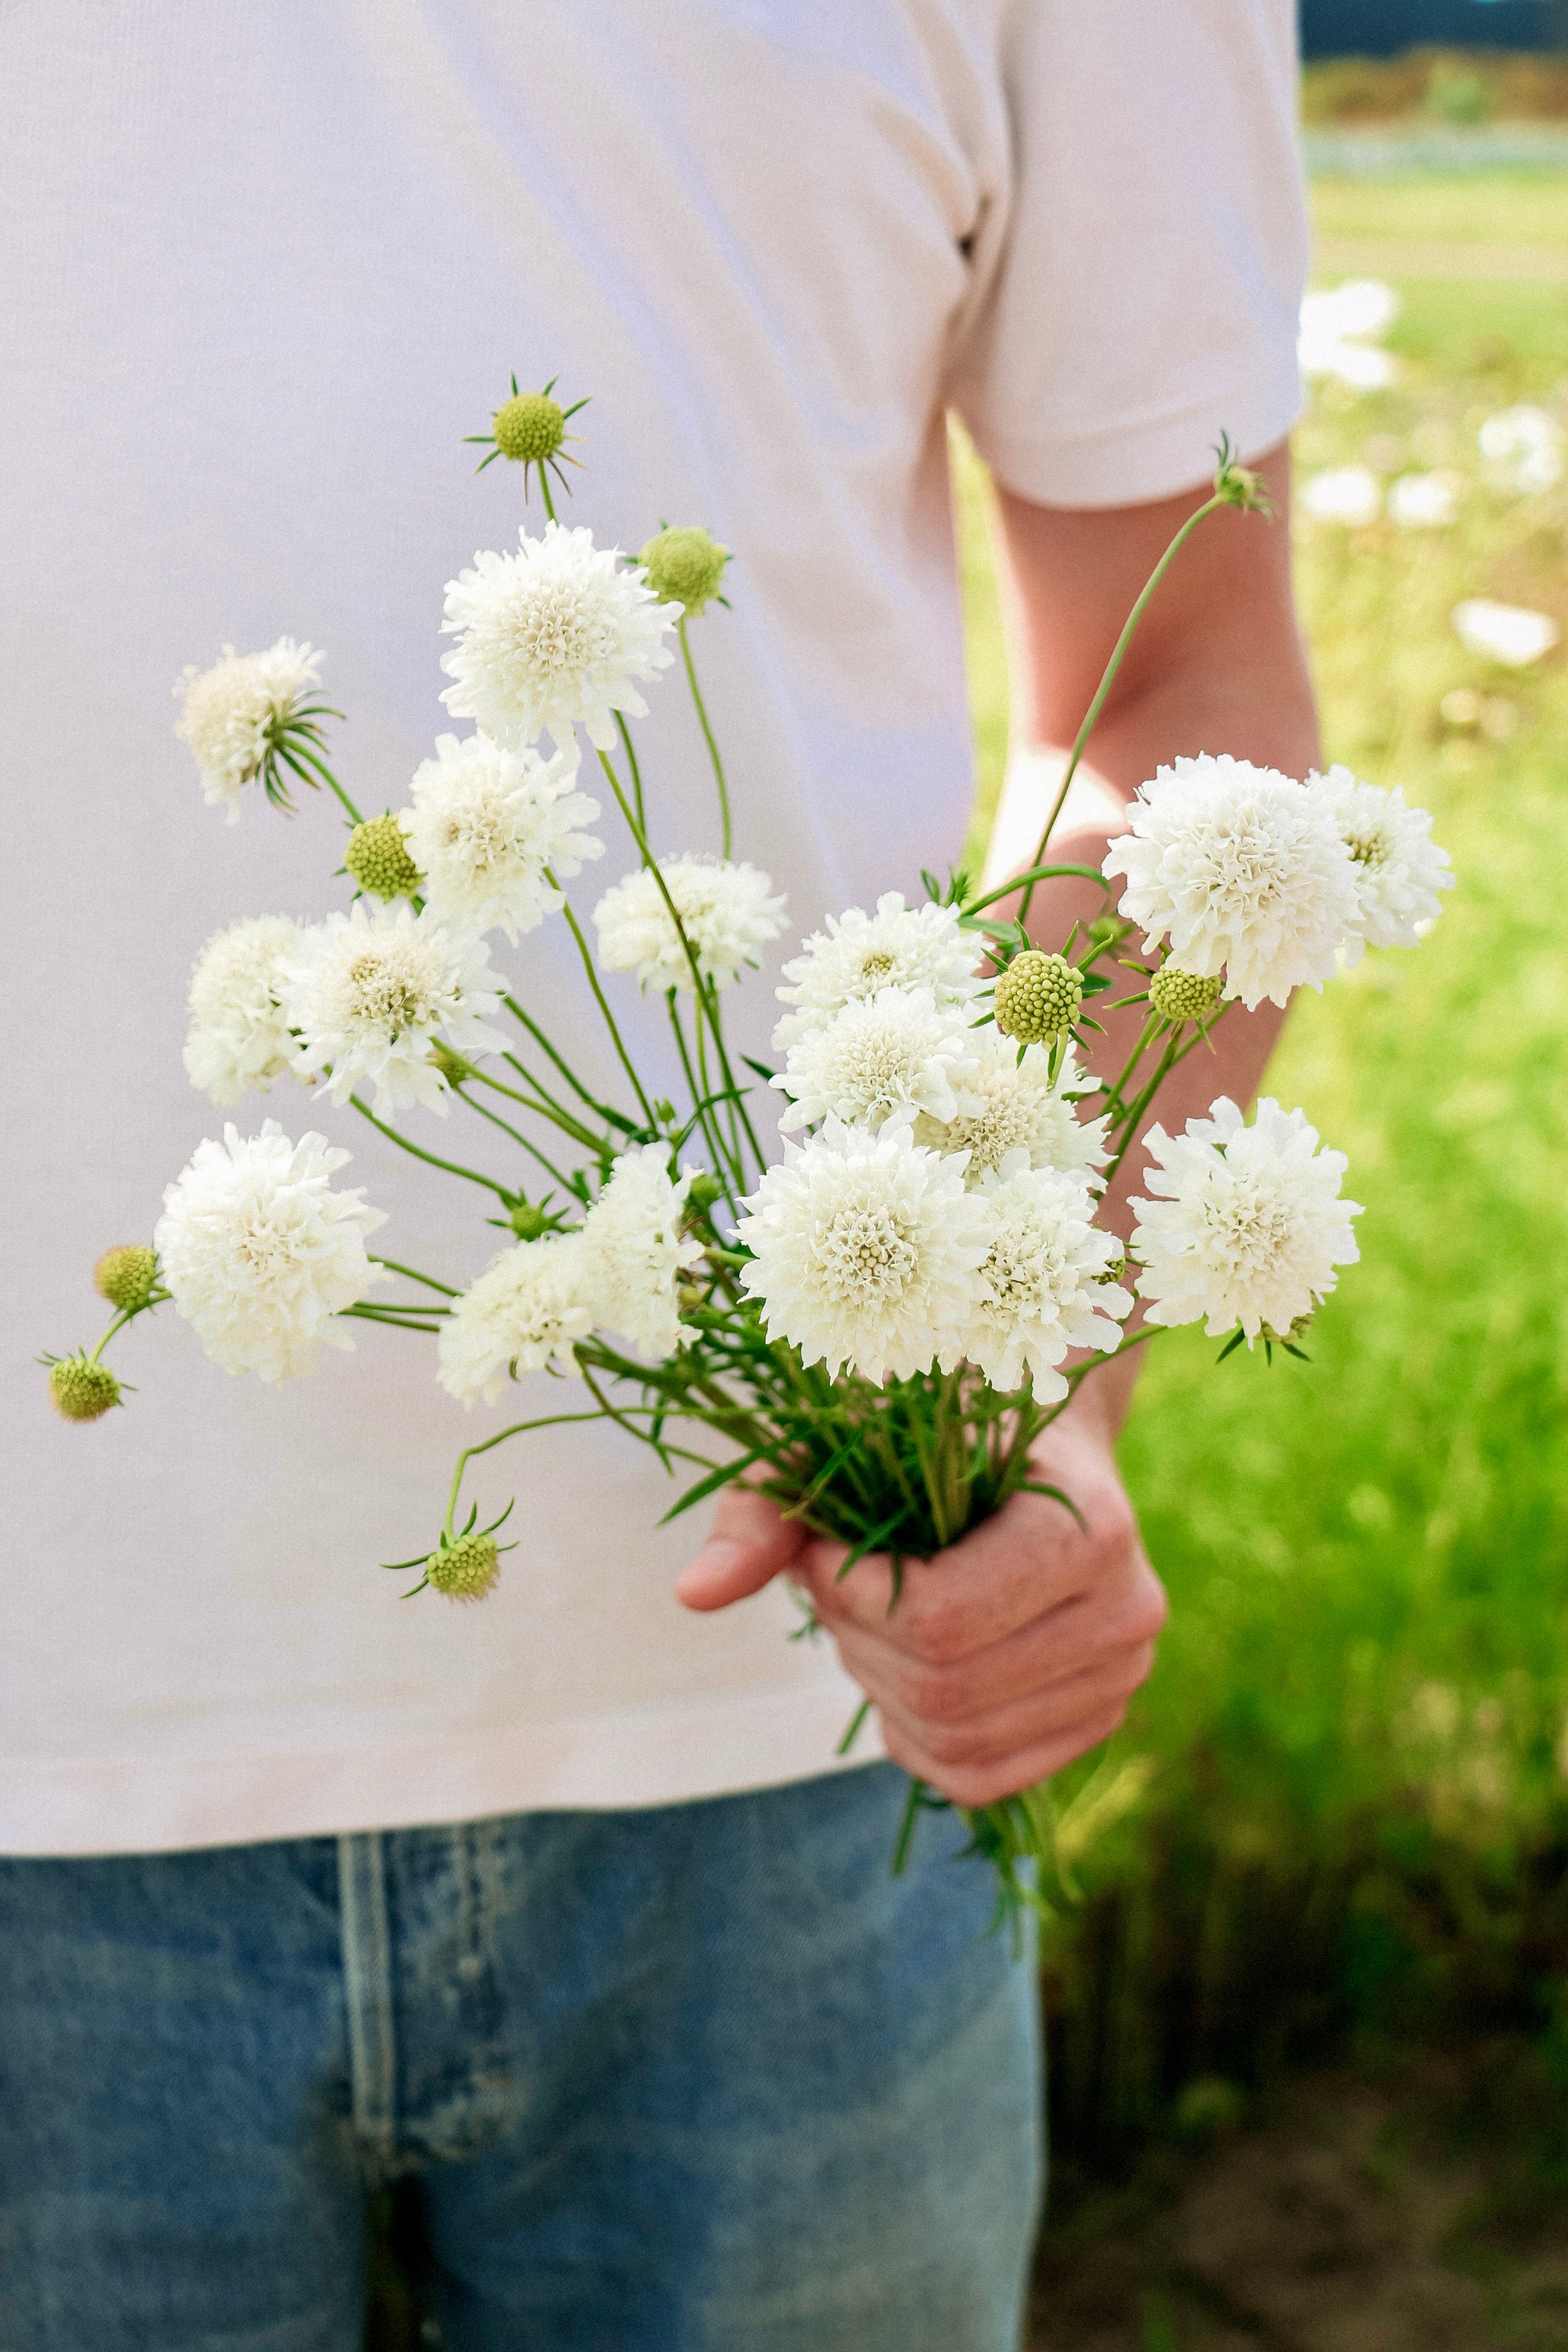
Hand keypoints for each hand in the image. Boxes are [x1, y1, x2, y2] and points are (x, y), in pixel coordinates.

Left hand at [675, 1394, 1166, 1807]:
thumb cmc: (935, 1426)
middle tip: (841, 1582)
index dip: (850, 1596)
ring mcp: (1121, 1676)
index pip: (941, 1622)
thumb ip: (767, 1510)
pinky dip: (917, 1738)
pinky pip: (982, 1777)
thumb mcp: (846, 1438)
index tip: (824, 1545)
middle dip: (859, 1640)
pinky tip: (901, 1672)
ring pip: (958, 1742)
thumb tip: (691, 1594)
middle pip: (943, 1690)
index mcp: (1088, 1529)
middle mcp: (1126, 1613)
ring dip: (883, 1686)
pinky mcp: (1097, 1719)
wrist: (1035, 1443)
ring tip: (878, 1616)